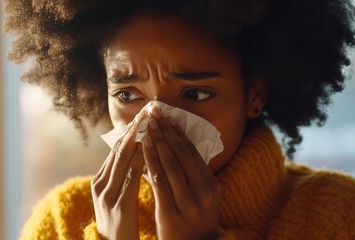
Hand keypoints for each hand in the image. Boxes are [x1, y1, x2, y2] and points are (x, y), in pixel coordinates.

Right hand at [91, 112, 146, 239]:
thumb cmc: (120, 222)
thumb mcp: (117, 195)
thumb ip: (124, 175)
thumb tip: (138, 151)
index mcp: (100, 179)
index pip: (117, 148)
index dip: (131, 130)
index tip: (144, 113)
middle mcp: (100, 183)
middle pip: (119, 149)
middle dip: (134, 128)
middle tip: (147, 110)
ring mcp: (107, 194)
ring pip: (122, 159)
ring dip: (137, 139)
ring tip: (149, 122)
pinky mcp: (118, 206)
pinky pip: (129, 179)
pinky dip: (138, 162)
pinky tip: (148, 151)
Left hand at [142, 109, 220, 239]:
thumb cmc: (193, 222)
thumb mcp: (201, 198)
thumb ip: (194, 176)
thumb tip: (179, 146)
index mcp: (212, 185)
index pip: (193, 152)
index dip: (179, 133)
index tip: (168, 117)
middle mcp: (205, 192)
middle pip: (182, 154)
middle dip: (166, 132)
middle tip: (155, 114)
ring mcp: (190, 203)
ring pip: (170, 164)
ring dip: (157, 141)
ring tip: (147, 125)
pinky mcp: (172, 213)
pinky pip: (159, 181)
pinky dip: (150, 161)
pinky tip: (142, 148)